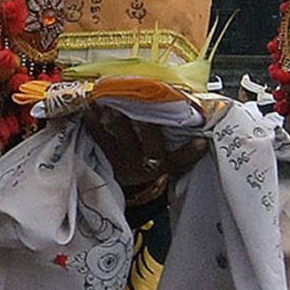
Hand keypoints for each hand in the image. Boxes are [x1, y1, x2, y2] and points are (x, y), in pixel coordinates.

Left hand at [85, 107, 205, 199]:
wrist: (128, 188)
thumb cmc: (150, 162)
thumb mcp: (166, 158)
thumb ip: (177, 140)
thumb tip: (195, 116)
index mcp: (164, 163)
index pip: (182, 158)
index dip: (191, 152)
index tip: (201, 142)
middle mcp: (145, 163)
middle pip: (148, 144)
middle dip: (146, 125)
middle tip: (141, 105)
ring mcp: (124, 162)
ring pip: (121, 140)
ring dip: (113, 119)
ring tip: (108, 102)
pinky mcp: (105, 159)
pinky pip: (99, 140)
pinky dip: (93, 123)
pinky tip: (89, 109)